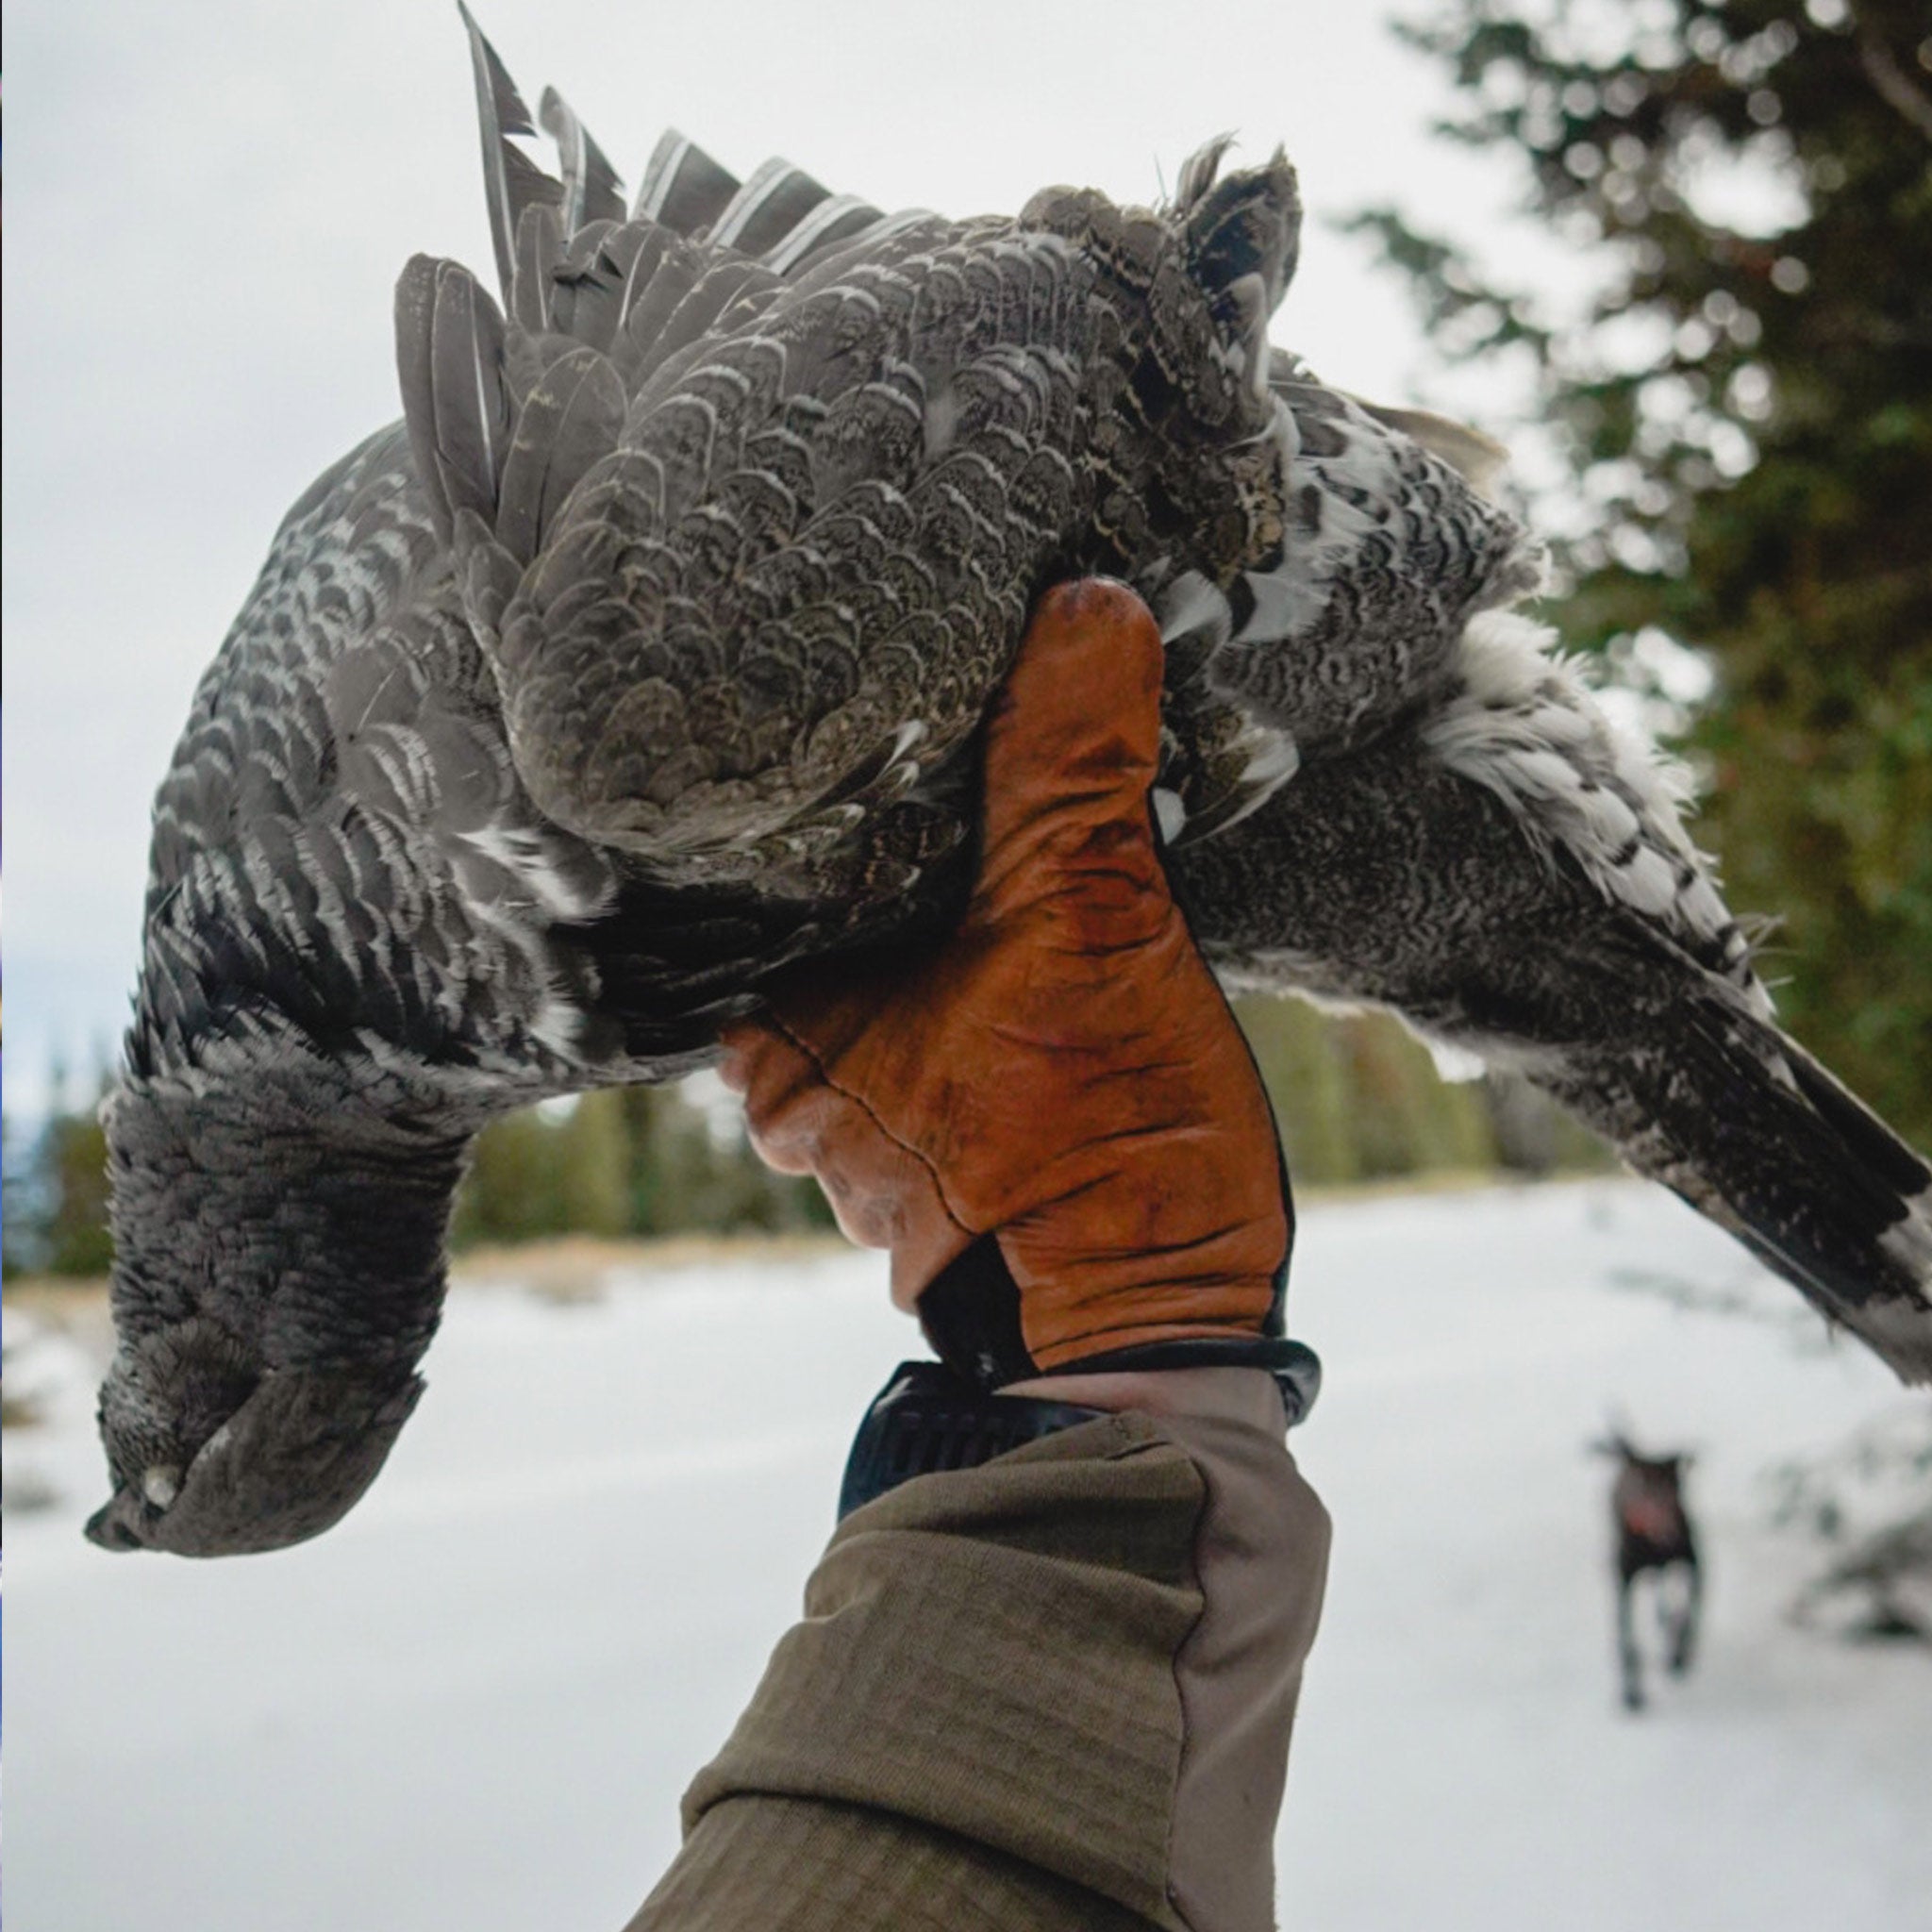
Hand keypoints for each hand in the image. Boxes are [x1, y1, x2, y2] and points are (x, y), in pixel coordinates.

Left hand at [722, 580, 1302, 1390]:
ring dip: (936, 845)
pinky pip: (938, 967)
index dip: (788, 737)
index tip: (825, 638)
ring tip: (984, 724)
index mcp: (777, 1019)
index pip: (740, 843)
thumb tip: (1082, 604)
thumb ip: (1073, 770)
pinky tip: (1026, 837)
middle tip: (916, 651)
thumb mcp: (1095, 931)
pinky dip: (974, 906)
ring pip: (885, 922)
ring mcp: (866, 1086)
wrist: (1164, 1330)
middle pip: (816, 875)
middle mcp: (792, 1059)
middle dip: (871, 781)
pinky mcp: (945, 1098)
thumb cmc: (1104, 1161)